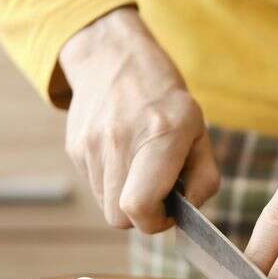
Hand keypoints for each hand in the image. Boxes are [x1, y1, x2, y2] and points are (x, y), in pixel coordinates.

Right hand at [59, 7, 219, 232]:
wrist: (114, 57)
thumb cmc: (165, 99)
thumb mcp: (199, 130)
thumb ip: (203, 177)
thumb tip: (188, 212)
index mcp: (161, 135)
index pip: (140, 207)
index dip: (156, 221)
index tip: (169, 210)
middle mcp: (120, 140)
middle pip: (119, 217)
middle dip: (140, 214)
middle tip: (156, 189)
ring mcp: (92, 144)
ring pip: (105, 205)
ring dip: (124, 196)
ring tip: (138, 165)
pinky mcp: (74, 146)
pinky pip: (94, 185)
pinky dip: (110, 181)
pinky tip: (121, 153)